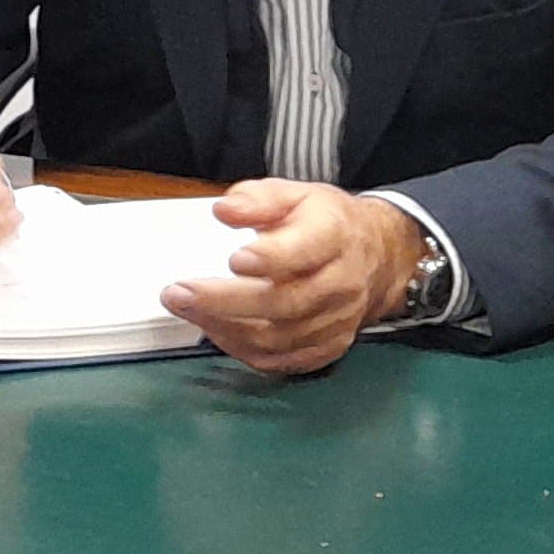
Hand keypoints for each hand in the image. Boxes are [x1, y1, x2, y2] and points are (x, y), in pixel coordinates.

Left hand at [162, 180, 424, 376]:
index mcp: (333, 237)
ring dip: (225, 328)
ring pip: (279, 337)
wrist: (376, 256)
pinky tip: (214, 330)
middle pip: (285, 302)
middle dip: (225, 301)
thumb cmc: (323, 222)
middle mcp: (340, 283)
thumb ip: (258, 199)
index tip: (234, 259)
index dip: (271, 258)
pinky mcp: (328, 346)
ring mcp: (337, 320)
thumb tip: (225, 211)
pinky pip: (283, 359)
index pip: (306, 251)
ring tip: (184, 309)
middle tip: (178, 293)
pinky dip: (244, 350)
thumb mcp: (294, 194)